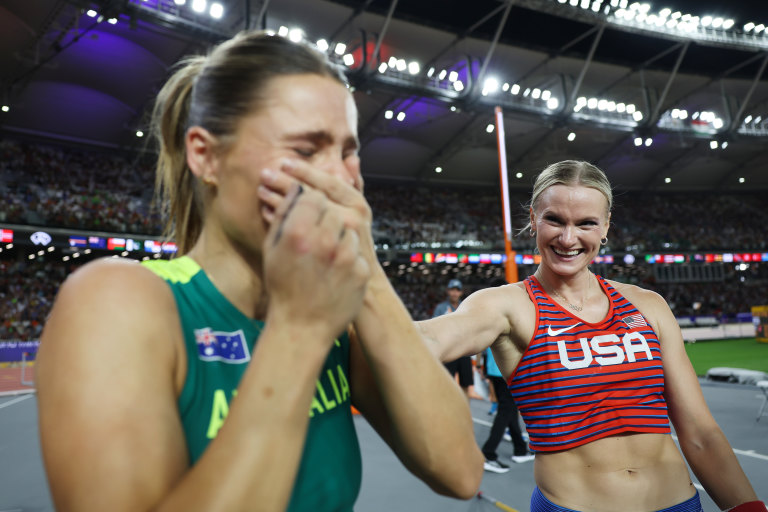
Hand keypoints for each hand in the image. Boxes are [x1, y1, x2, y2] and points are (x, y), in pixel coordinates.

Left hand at [258, 160, 376, 265]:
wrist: (359, 277)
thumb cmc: (355, 239)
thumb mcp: (358, 211)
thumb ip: (355, 185)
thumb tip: (352, 158)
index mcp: (357, 203)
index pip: (328, 182)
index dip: (305, 171)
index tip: (284, 163)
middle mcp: (350, 218)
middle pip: (313, 195)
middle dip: (287, 183)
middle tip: (265, 174)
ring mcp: (338, 236)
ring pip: (304, 213)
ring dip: (279, 200)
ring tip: (261, 191)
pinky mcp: (326, 251)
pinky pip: (298, 232)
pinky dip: (281, 220)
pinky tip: (267, 212)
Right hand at [263, 183, 370, 343]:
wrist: (302, 326)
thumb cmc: (283, 286)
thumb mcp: (273, 248)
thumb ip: (283, 213)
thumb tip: (294, 186)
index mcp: (298, 232)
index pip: (313, 195)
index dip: (309, 200)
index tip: (307, 208)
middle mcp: (325, 241)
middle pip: (332, 209)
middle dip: (324, 216)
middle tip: (315, 232)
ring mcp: (347, 257)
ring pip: (347, 228)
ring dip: (337, 235)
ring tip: (323, 256)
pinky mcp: (362, 271)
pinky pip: (355, 251)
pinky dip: (346, 255)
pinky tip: (333, 270)